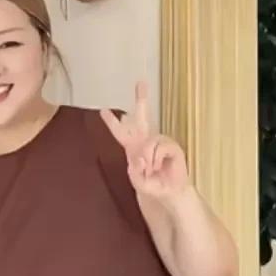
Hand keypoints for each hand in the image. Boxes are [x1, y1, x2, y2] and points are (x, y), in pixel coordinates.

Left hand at [101, 80, 188, 200]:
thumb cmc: (152, 186)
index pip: (121, 132)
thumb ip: (134, 170)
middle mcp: (147, 140)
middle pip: (142, 116)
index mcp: (134, 147)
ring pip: (149, 141)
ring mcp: (160, 142)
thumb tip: (140, 156)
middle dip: (141, 99)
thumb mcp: (137, 180)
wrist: (170, 194)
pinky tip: (159, 166)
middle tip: (141, 82)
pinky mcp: (172, 146)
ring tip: (151, 169)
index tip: (103, 109)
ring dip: (147, 157)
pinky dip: (156, 159)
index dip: (111, 121)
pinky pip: (159, 147)